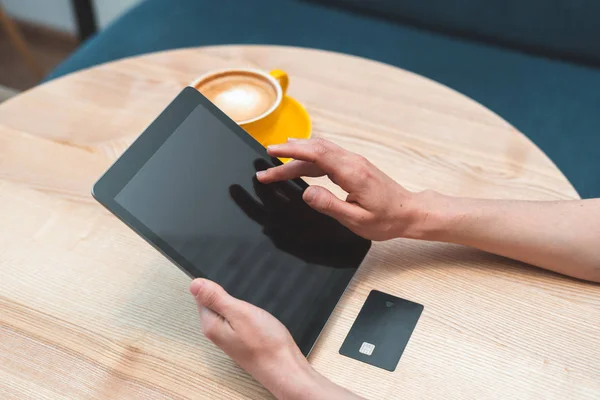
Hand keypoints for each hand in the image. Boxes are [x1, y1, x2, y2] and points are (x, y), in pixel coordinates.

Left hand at [190, 279, 362, 398]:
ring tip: (250, 304)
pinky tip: (255, 313)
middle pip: (213, 301)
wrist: (285, 367)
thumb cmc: (266, 344)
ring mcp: (228, 336)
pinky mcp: (240, 338)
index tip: (231, 284)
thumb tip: (194, 283)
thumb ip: (216, 298)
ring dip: (237, 301)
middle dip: (227, 292)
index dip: (215, 284)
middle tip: (244, 294)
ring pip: (226, 309)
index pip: (201, 295)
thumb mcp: (240, 313)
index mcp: (211, 324)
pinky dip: (244, 311)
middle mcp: (216, 331)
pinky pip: (236, 317)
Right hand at [256, 138, 419, 240]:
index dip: (291, 151)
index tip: (271, 152)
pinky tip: (299, 162)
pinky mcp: (354, 166)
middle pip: (313, 150)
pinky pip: (327, 156)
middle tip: (265, 165)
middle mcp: (352, 161)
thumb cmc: (386, 219)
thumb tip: (306, 192)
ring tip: (275, 163)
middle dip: (287, 155)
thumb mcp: (356, 219)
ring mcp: (354, 162)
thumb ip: (329, 205)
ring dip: (296, 156)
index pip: (315, 153)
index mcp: (351, 172)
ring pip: (319, 152)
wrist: (409, 212)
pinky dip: (309, 158)